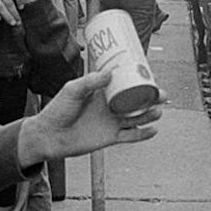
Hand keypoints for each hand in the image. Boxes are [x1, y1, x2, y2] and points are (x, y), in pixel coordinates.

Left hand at [17, 69, 163, 165]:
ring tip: (158, 111)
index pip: (125, 84)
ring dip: (149, 114)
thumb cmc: (57, 110)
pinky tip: (153, 130)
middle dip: (151, 98)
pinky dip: (143, 134)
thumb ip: (90, 81)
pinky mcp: (111, 137)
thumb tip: (109, 73)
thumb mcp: (72, 90)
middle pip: (136, 101)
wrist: (49, 136)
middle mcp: (110, 106)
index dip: (139, 81)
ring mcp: (111, 122)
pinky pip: (131, 136)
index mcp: (103, 92)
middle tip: (161, 94)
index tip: (151, 75)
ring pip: (137, 118)